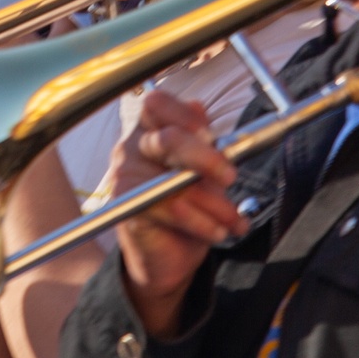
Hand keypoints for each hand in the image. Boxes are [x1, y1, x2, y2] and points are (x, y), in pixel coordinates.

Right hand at [114, 90, 247, 338]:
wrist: (170, 253)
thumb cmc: (188, 206)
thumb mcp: (204, 169)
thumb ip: (203, 139)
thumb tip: (200, 108)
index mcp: (150, 129)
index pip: (158, 104)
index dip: (186, 116)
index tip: (212, 136)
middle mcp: (132, 147)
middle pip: (168, 138)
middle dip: (207, 159)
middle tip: (230, 177)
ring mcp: (125, 175)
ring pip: (175, 181)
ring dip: (214, 204)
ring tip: (233, 220)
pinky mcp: (127, 205)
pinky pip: (169, 208)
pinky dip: (200, 222)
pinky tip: (215, 231)